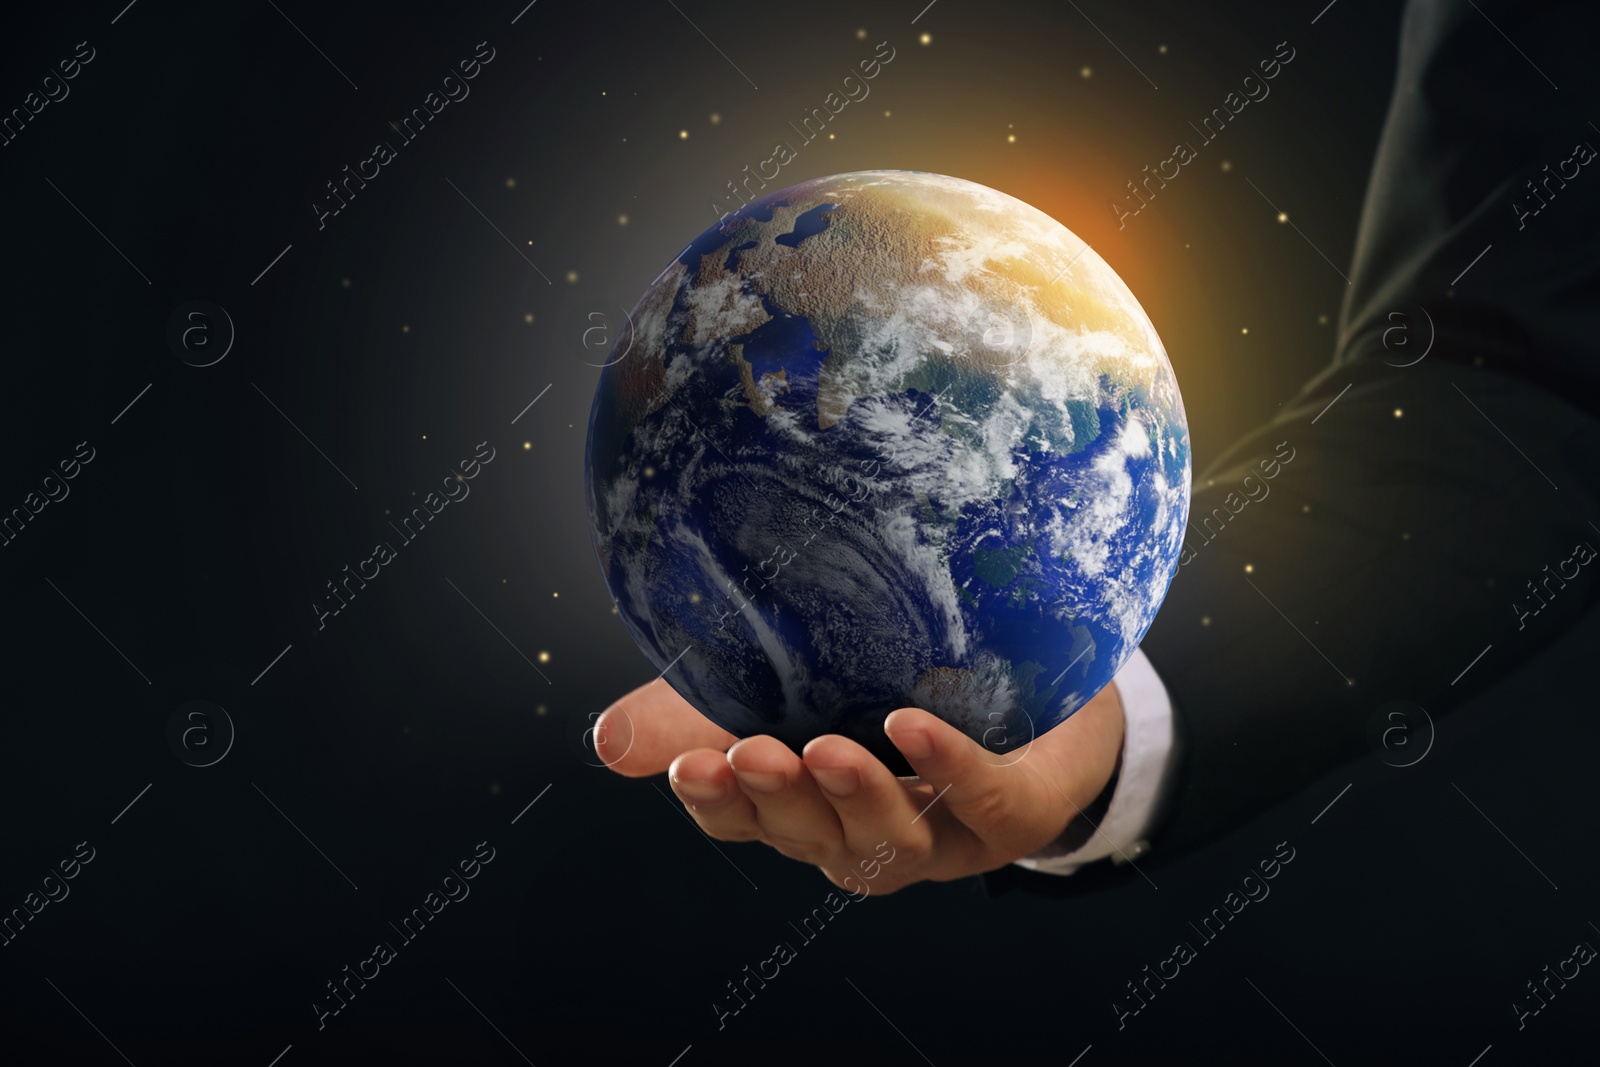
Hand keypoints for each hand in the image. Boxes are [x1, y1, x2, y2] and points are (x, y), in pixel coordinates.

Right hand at [592, 679, 1124, 894]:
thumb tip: (606, 741)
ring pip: (892, 840)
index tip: (688, 766)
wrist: (1041, 678)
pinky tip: (910, 724)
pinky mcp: (1015, 806)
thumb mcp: (787, 683)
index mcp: (810, 811)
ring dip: (855, 797)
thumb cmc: (895, 684)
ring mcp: (946, 831)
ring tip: (825, 750)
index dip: (717, 804)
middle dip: (780, 801)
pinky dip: (948, 766)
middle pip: (813, 838)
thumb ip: (696, 710)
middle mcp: (871, 835)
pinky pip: (981, 798)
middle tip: (748, 755)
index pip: (747, 823)